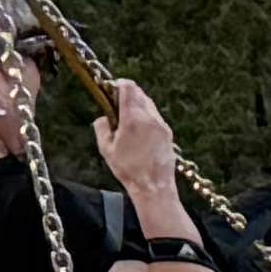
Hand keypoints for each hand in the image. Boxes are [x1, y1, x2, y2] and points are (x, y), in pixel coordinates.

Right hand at [96, 77, 182, 212]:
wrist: (154, 187)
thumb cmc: (128, 169)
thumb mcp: (106, 148)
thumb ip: (102, 127)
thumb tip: (103, 118)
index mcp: (133, 117)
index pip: (128, 87)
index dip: (118, 84)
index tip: (111, 91)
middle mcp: (150, 117)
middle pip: (140, 93)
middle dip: (127, 95)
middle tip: (117, 107)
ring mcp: (162, 125)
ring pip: (149, 104)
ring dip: (138, 106)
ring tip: (127, 121)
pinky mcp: (168, 134)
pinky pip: (156, 117)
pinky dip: (147, 117)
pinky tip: (139, 132)